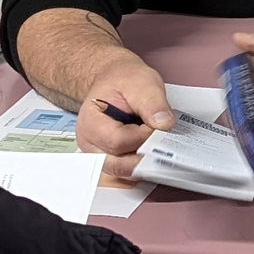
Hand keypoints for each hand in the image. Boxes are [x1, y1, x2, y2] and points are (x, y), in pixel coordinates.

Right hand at [75, 57, 173, 179]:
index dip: (142, 137)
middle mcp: (90, 143)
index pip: (117, 142)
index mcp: (91, 122)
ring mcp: (99, 154)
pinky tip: (151, 151)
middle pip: (118, 165)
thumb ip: (152, 103)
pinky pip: (126, 172)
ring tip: (156, 145)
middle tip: (161, 144)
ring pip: (123, 173)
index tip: (156, 125)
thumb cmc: (123, 81)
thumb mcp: (142, 83)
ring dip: (143, 162)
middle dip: (144, 157)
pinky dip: (141, 164)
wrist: (115, 81)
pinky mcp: (110, 159)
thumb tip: (163, 124)